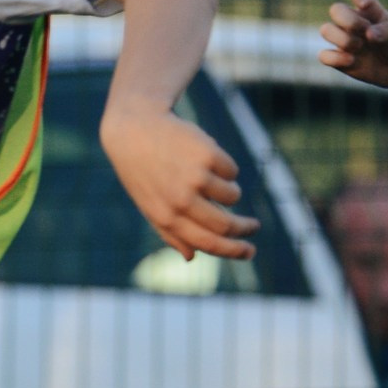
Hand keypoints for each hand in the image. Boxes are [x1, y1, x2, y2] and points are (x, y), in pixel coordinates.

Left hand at [98, 104, 259, 261]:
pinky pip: (232, 171)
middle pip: (226, 225)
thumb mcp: (150, 206)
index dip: (234, 251)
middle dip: (245, 228)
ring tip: (208, 178)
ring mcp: (195, 176)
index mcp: (166, 218)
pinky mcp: (207, 154)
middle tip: (253, 226)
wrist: (134, 130)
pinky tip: (203, 157)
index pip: (208, 243)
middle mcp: (180, 200)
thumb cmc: (142, 172)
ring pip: (232, 196)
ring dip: (228, 192)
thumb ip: (170, 233)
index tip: (250, 251)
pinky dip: (224, 168)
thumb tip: (192, 257)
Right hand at [320, 0, 387, 87]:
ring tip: (359, 47)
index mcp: (369, 10)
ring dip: (342, 39)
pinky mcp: (338, 59)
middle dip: (348, 20)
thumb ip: (387, 31)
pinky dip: (335, 58)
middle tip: (365, 31)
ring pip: (326, 30)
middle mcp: (353, 22)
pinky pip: (323, 55)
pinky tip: (351, 61)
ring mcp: (344, 39)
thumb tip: (368, 34)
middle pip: (336, 9)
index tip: (366, 5)